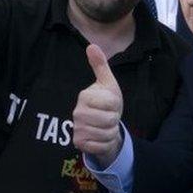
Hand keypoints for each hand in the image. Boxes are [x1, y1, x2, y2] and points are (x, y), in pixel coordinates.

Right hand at [72, 44, 123, 166]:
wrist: (103, 126)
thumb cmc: (107, 103)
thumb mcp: (107, 83)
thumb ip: (101, 65)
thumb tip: (92, 45)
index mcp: (85, 95)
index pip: (111, 103)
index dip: (116, 105)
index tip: (111, 104)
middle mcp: (77, 112)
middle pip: (109, 120)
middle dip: (115, 120)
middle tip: (109, 117)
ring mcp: (77, 128)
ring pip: (106, 134)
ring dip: (111, 132)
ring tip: (106, 127)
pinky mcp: (78, 143)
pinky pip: (101, 146)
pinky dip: (106, 144)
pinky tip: (101, 138)